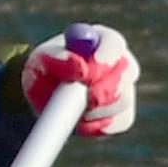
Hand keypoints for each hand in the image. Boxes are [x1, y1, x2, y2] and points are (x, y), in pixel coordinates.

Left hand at [23, 24, 137, 137]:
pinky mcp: (124, 113)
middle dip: (105, 86)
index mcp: (100, 41)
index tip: (90, 72)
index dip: (105, 56)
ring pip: (124, 100)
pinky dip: (100, 125)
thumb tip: (77, 64)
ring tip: (71, 108)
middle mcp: (120, 63)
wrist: (44, 97)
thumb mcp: (40, 62)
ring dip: (98, 108)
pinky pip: (120, 121)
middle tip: (87, 98)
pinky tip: (80, 121)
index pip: (113, 43)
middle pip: (128, 72)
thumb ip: (56, 58)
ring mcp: (127, 88)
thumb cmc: (43, 71)